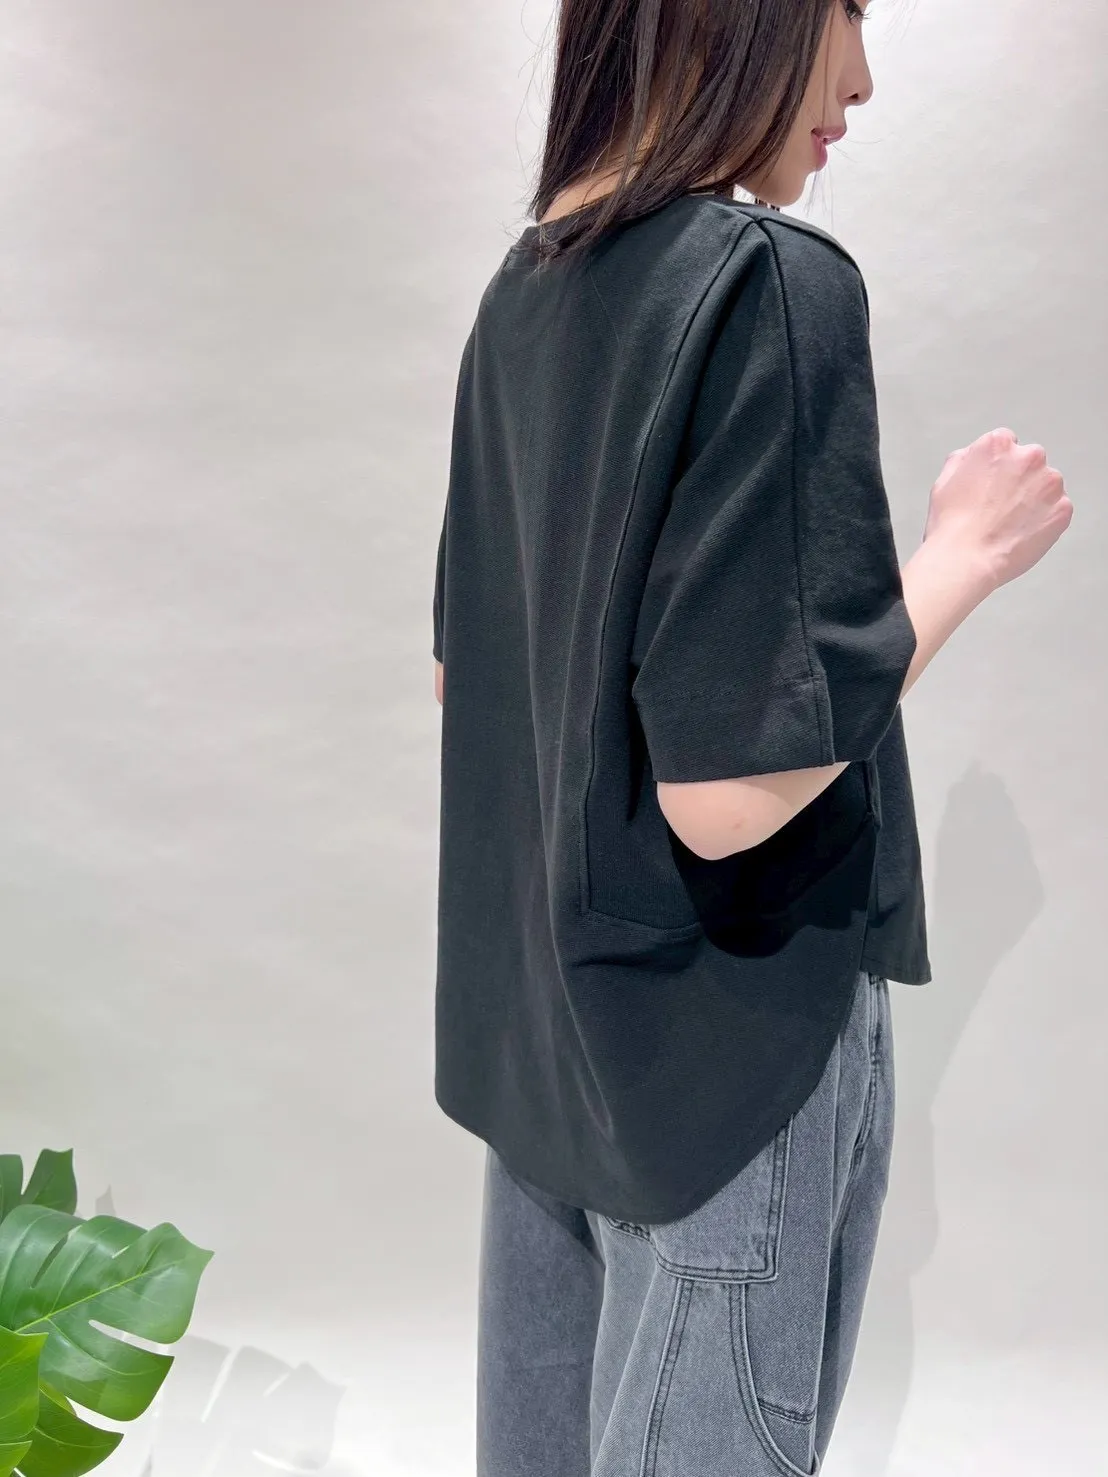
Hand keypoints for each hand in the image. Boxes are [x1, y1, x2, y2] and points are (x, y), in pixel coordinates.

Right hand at [924, 428, 1072, 591]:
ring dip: (1034, 499)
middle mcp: (1028, 456)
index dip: (997, 466)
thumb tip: (975, 458)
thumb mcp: (944, 479)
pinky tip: (1022, 533)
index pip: (1007, 444)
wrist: (966, 559)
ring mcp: (1050, 483)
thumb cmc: (951, 524)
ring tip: (1010, 523)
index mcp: (998, 444)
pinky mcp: (1063, 508)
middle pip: (1030, 462)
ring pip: (1046, 485)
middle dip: (1019, 479)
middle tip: (1000, 506)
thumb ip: (966, 459)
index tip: (993, 483)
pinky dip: (1045, 520)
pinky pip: (1057, 510)